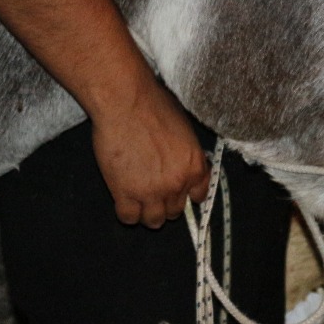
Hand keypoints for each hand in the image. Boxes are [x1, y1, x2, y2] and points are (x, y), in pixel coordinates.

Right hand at [90, 76, 209, 226]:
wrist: (126, 102)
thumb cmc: (153, 105)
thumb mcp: (184, 128)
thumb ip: (186, 153)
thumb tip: (182, 164)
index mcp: (194, 165)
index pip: (199, 196)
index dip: (187, 194)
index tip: (178, 191)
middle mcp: (177, 183)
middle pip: (175, 212)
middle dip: (166, 203)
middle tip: (153, 189)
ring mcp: (151, 191)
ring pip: (154, 221)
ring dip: (147, 211)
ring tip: (138, 198)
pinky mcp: (125, 194)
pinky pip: (129, 218)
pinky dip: (127, 212)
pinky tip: (123, 199)